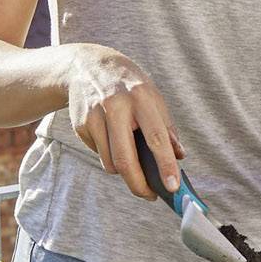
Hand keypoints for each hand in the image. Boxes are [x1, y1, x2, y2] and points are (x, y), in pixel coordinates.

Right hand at [66, 45, 180, 200]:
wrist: (88, 66)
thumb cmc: (129, 86)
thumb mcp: (153, 97)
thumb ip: (167, 128)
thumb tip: (180, 156)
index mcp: (141, 98)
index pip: (156, 138)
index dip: (166, 165)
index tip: (173, 187)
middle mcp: (116, 106)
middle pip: (126, 159)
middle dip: (139, 185)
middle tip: (150, 196)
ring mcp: (95, 116)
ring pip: (111, 162)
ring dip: (124, 171)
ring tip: (133, 161)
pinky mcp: (81, 125)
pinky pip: (99, 154)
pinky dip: (109, 156)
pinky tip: (112, 139)